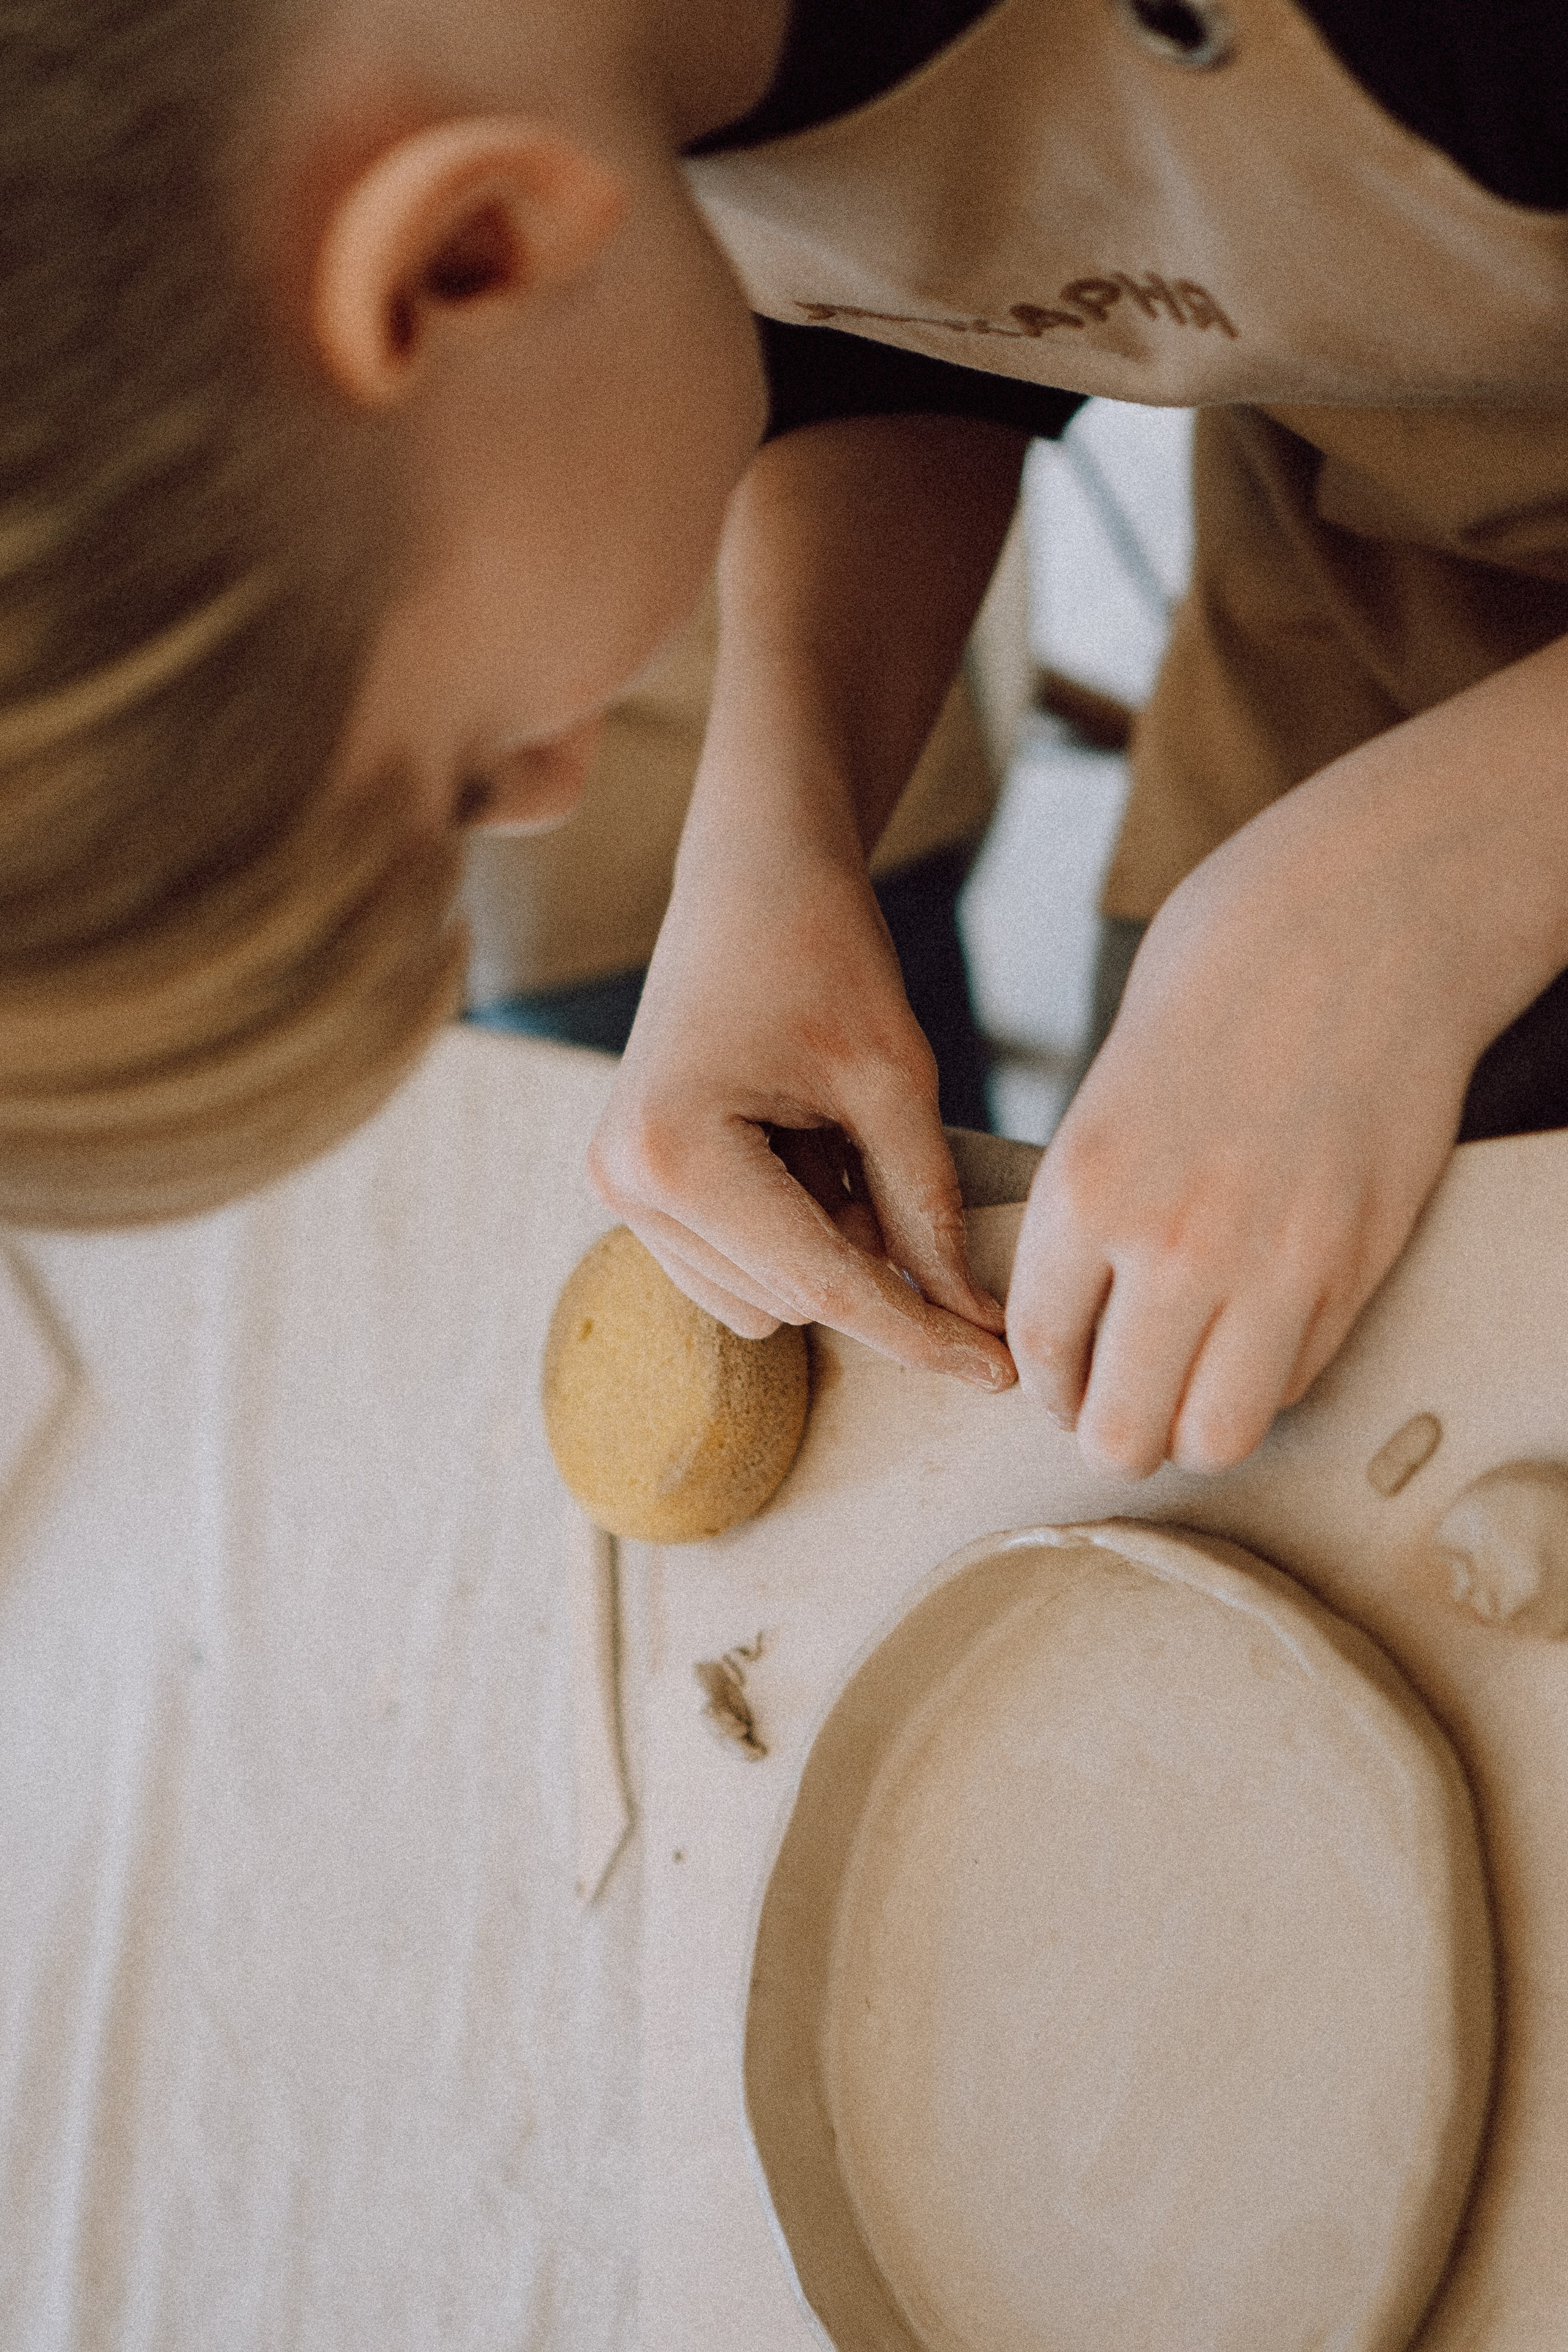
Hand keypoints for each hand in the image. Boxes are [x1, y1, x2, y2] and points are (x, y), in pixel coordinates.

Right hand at [589, 829, 1015, 1391]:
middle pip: (792, 1299)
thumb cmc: (821, 950)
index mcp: (676, 1153)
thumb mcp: (893, 1079)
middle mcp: (626, 1184)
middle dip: (876, 1273)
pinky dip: (794, 1233)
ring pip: (762, 1298)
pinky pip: (734, 1266)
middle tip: (923, 1185)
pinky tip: (807, 1149)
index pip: (823, 1285)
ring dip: (828, 1248)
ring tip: (840, 1136)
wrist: (749, 870)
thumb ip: (928, 1210)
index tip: (1000, 1376)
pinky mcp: (634, 1185)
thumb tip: (976, 1324)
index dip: (921, 1334)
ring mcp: (620, 1188)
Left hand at [1008, 778, 1481, 1475]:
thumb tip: (1081, 1296)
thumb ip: (1090, 1202)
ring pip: (1215, 1436)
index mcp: (1086, 1188)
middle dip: (1109, 1429)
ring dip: (1191, 1426)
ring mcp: (1275, 1267)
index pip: (1040, 1350)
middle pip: (1120, 1430)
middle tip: (1116, 1404)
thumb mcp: (1109, 1086)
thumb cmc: (1225, 974)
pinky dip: (1265, 1378)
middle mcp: (1174, 1246)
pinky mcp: (1356, 1269)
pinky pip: (1292, 1381)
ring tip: (1187, 1386)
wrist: (1367, 919)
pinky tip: (1256, 1327)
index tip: (1057, 1382)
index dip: (1045, 1383)